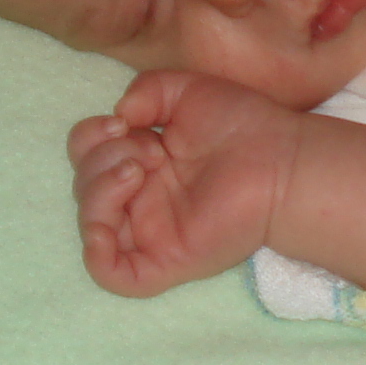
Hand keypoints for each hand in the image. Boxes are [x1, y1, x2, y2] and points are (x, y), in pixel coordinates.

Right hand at [66, 70, 300, 296]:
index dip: (90, 136)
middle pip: (85, 187)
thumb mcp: (185, 90)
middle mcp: (143, 197)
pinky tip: (110, 220)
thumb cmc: (242, 124)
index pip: (87, 156)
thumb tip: (117, 116)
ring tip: (137, 171)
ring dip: (98, 191)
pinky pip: (112, 274)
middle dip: (100, 159)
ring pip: (92, 228)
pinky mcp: (165, 260)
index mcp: (143, 161)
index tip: (124, 122)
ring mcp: (152, 232)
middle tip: (149, 150)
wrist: (280, 159)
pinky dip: (97, 252)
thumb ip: (145, 90)